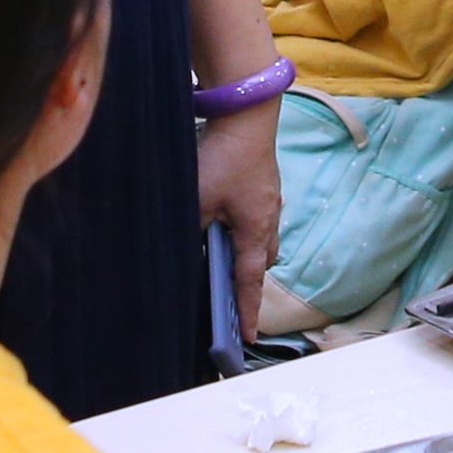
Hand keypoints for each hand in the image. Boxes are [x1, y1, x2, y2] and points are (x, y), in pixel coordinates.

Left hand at [199, 101, 283, 326]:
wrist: (245, 114)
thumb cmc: (222, 158)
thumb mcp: (196, 201)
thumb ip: (191, 231)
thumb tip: (183, 252)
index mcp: (255, 230)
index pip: (250, 282)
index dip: (248, 311)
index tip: (249, 338)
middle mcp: (269, 217)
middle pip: (262, 259)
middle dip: (249, 277)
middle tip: (232, 290)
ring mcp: (269, 197)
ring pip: (263, 235)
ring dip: (247, 247)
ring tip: (225, 250)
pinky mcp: (264, 181)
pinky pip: (260, 213)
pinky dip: (246, 223)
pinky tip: (228, 213)